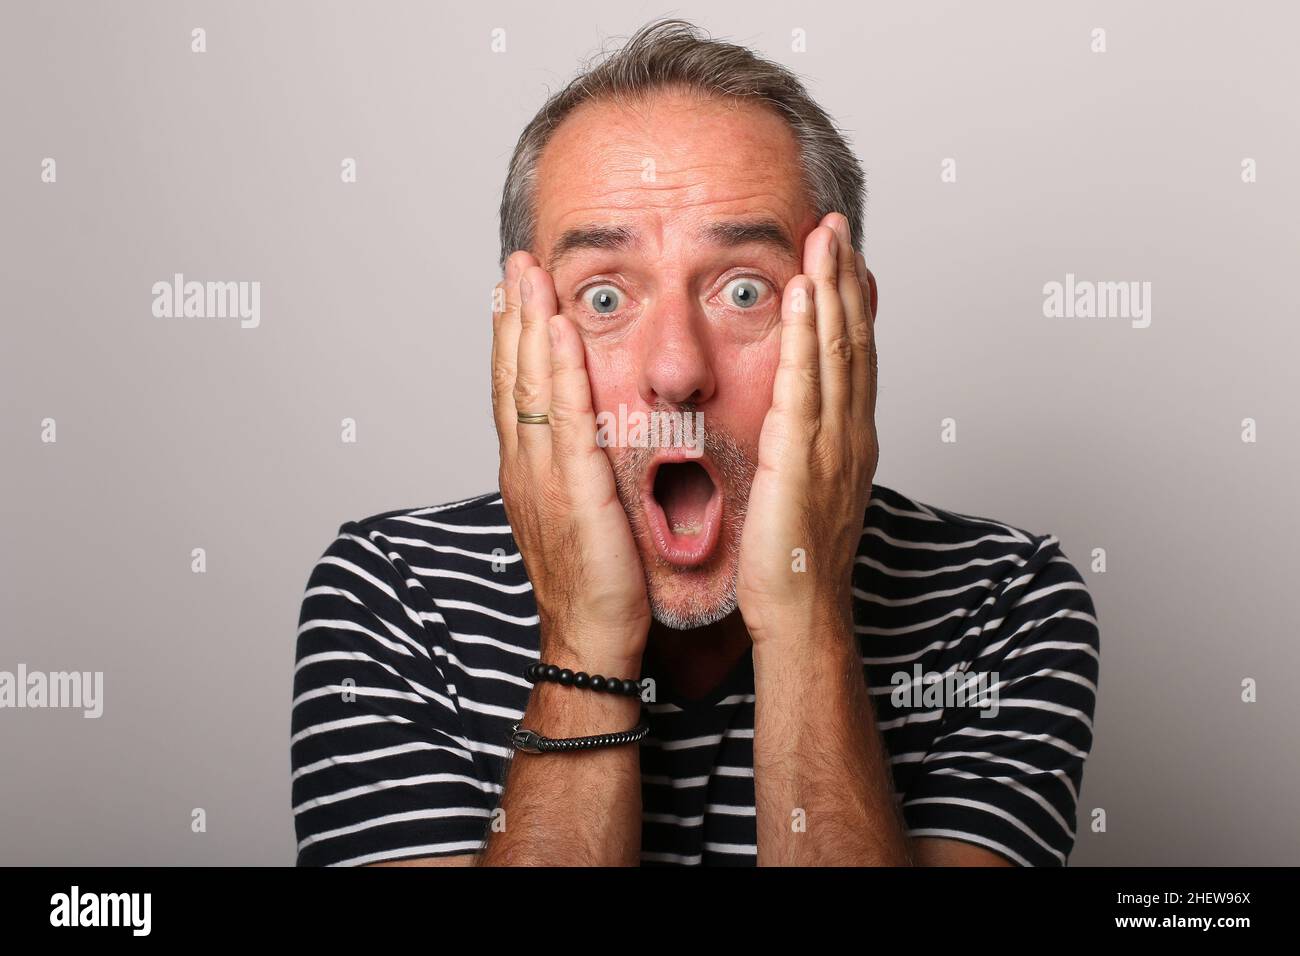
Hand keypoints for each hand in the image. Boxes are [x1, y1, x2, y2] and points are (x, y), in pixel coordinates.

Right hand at [491, 252, 651, 674]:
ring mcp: (543, 475)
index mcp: (528, 471)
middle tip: (514, 263)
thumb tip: (590, 439)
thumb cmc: (593, 581)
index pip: (514, 391)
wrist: (591, 636)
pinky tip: (558, 330)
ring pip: (530, 386)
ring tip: (527, 275)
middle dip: (512, 316)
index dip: (512, 339)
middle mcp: (526, 466)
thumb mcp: (579, 513)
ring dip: (528, 326)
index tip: (514, 293)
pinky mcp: (574, 488)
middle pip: (512, 377)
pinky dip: (559, 370)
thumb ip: (578, 470)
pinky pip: (566, 417)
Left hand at [735, 214, 878, 643]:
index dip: (850, 304)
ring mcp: (833, 443)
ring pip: (838, 349)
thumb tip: (790, 425)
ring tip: (825, 238)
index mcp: (850, 440)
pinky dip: (808, 333)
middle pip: (854, 340)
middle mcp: (851, 433)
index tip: (842, 260)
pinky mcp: (802, 456)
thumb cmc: (795, 563)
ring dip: (832, 288)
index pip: (854, 357)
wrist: (800, 612)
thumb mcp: (804, 490)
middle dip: (845, 278)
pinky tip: (804, 294)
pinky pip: (806, 382)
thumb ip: (803, 449)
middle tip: (836, 226)